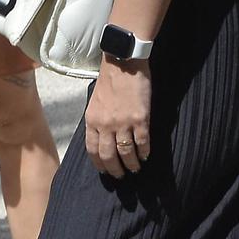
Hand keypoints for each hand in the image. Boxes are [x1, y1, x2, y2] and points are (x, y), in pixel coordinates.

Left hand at [85, 58, 151, 177]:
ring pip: (126, 152)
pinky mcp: (140, 119)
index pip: (93, 150)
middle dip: (115, 170)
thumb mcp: (95, 102)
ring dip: (132, 164)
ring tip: (136, 169)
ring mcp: (123, 123)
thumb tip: (103, 138)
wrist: (124, 62)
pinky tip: (146, 155)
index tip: (106, 171)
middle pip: (109, 155)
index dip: (100, 164)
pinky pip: (142, 142)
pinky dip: (144, 152)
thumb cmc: (110, 80)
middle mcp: (105, 124)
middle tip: (122, 176)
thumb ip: (97, 121)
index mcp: (92, 120)